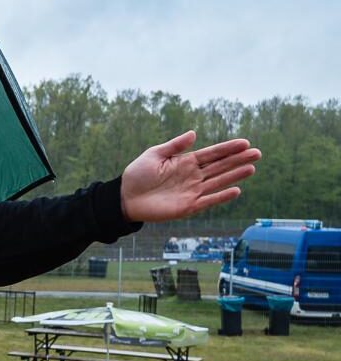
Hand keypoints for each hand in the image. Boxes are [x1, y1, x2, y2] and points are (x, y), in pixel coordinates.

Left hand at [120, 130, 260, 222]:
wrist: (125, 197)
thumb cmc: (137, 175)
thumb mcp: (154, 154)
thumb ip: (174, 145)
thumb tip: (194, 133)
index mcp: (186, 162)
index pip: (212, 154)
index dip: (228, 149)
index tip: (245, 143)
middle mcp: (193, 176)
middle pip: (220, 166)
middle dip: (238, 160)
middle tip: (257, 153)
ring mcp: (192, 191)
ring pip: (218, 182)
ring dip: (234, 176)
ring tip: (251, 168)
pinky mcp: (187, 206)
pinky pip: (208, 201)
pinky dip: (221, 197)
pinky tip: (236, 190)